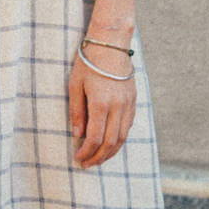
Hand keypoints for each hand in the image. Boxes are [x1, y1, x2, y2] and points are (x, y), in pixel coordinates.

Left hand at [68, 42, 135, 168]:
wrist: (111, 44)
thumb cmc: (88, 62)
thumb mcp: (75, 85)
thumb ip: (77, 111)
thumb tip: (77, 135)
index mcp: (101, 103)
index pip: (95, 138)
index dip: (87, 152)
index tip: (78, 158)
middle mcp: (118, 106)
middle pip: (111, 142)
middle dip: (98, 157)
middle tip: (87, 164)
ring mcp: (128, 104)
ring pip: (122, 137)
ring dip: (111, 152)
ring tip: (98, 159)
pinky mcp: (133, 101)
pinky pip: (128, 126)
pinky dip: (119, 140)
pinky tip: (111, 144)